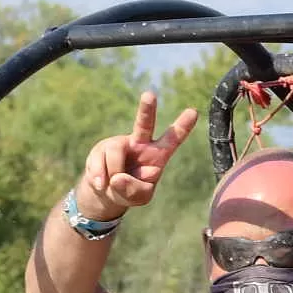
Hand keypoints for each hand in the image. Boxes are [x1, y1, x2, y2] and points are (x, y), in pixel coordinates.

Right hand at [77, 91, 199, 221]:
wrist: (106, 191)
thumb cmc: (130, 191)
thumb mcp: (140, 197)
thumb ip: (135, 190)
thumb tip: (117, 177)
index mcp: (158, 154)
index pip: (173, 139)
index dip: (182, 127)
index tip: (193, 111)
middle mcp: (140, 143)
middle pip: (144, 124)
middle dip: (146, 109)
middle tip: (149, 95)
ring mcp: (119, 144)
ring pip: (115, 152)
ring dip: (112, 174)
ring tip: (112, 185)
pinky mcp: (101, 148)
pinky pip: (99, 162)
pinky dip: (99, 178)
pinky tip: (101, 184)